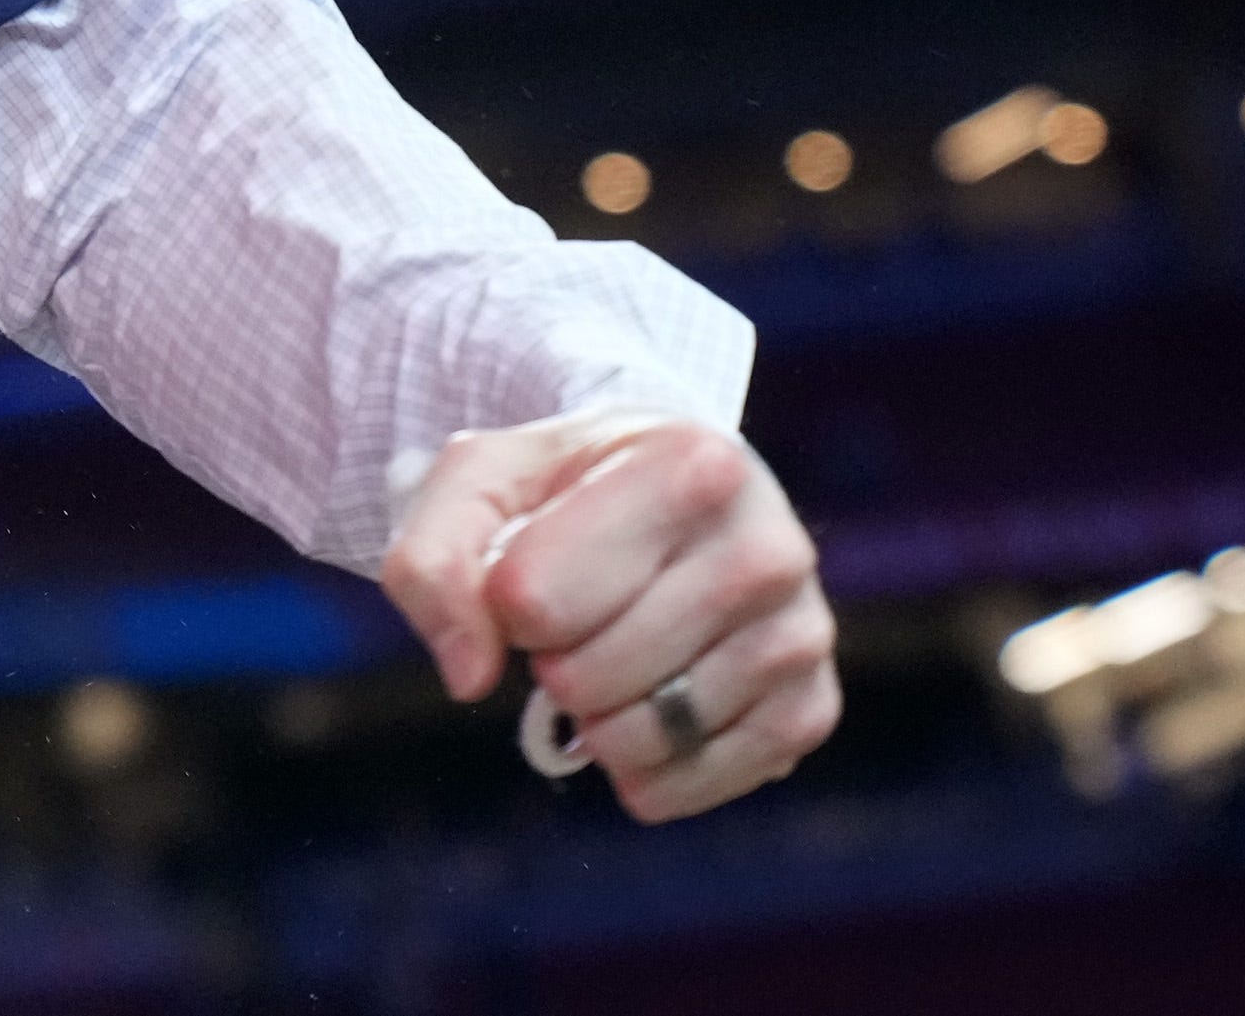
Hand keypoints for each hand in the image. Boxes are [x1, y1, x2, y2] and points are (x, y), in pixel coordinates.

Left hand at [381, 413, 840, 821]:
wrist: (673, 492)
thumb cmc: (566, 487)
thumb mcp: (479, 481)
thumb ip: (432, 562)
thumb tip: (470, 677)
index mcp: (691, 464)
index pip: (536, 596)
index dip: (505, 601)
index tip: (528, 565)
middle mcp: (770, 545)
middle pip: (586, 675)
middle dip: (548, 664)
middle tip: (571, 621)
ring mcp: (802, 631)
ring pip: (643, 734)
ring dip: (592, 722)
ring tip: (607, 662)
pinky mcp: (813, 706)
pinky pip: (700, 780)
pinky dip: (644, 774)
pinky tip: (640, 719)